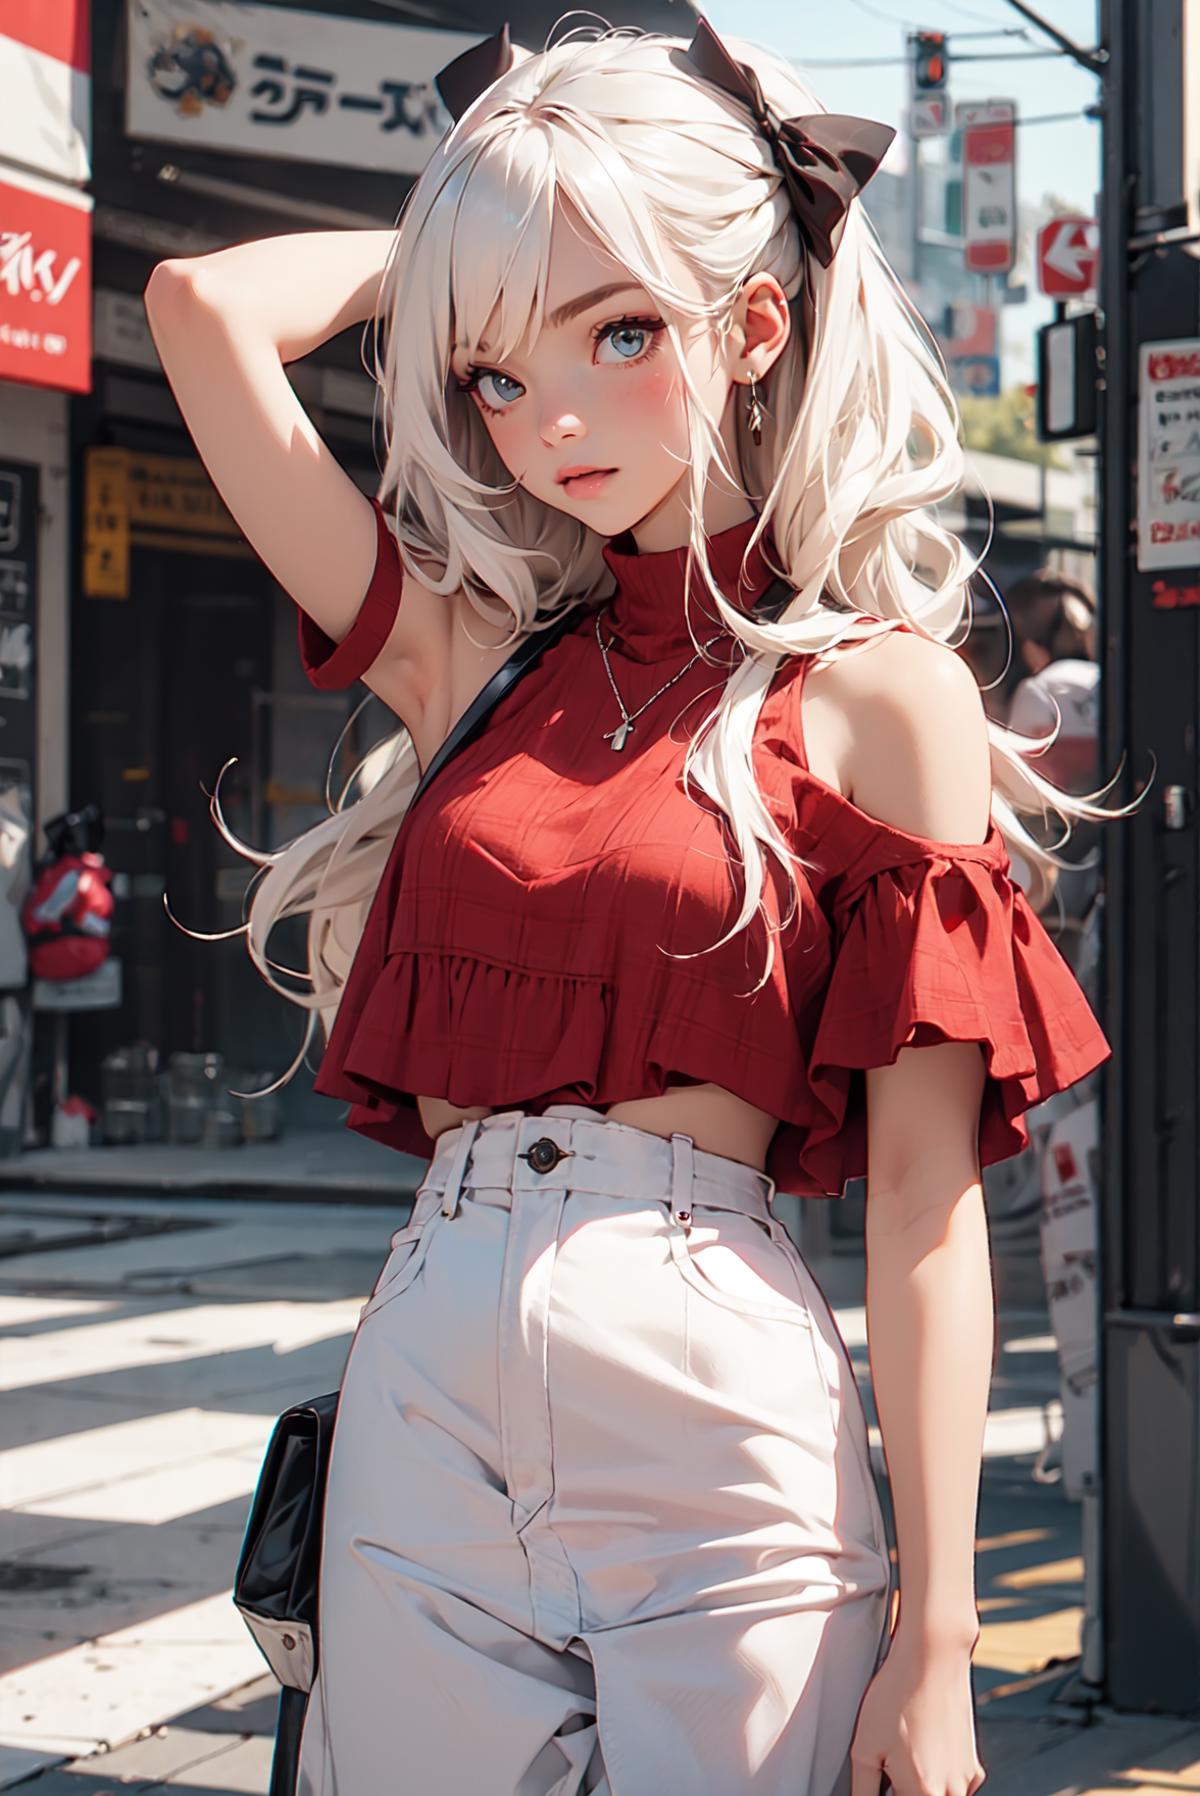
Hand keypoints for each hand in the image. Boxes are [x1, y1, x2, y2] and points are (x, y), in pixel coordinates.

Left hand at [849, 1634, 985, 1795]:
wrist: (934, 1658)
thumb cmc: (896, 1698)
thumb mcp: (864, 1748)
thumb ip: (862, 1791)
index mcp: (926, 1795)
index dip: (884, 1791)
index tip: (880, 1777)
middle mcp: (953, 1794)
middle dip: (900, 1790)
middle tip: (887, 1766)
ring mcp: (968, 1781)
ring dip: (919, 1787)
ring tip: (902, 1754)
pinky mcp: (974, 1767)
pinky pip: (952, 1787)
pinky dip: (936, 1778)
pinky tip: (920, 1748)